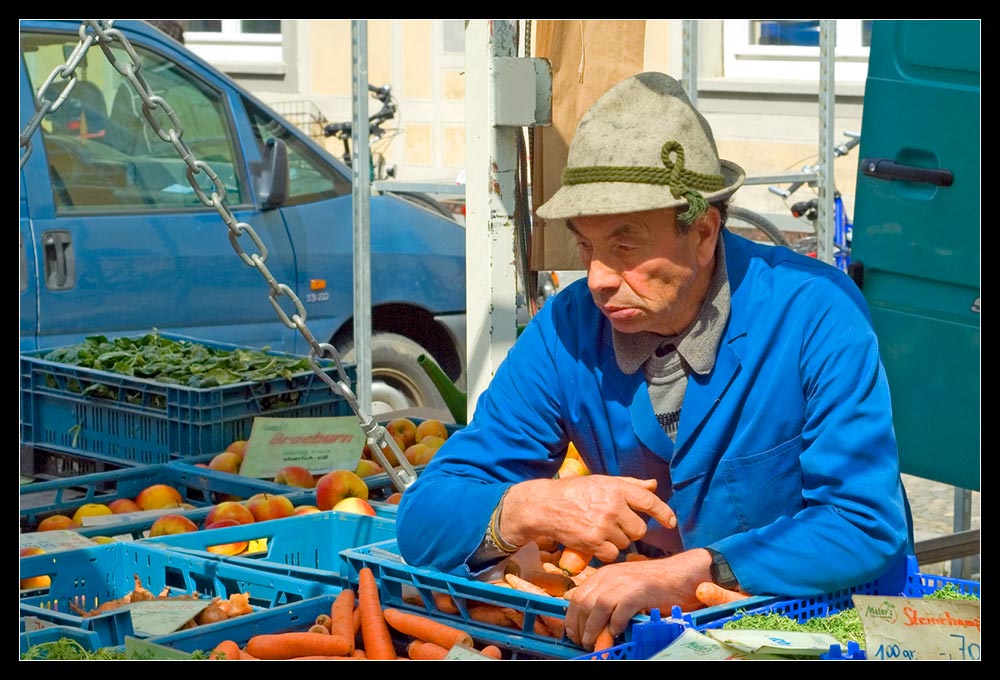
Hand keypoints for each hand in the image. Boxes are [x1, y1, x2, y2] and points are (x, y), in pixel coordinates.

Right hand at [500, 475, 675, 563]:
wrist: (546, 506)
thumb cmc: (575, 492)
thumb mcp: (602, 482)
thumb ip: (630, 485)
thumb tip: (653, 485)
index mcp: (617, 489)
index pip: (649, 501)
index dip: (663, 513)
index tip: (670, 522)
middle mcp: (613, 506)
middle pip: (640, 529)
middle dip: (631, 530)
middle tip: (616, 525)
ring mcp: (603, 525)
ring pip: (626, 542)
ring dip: (617, 540)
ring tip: (599, 530)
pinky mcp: (593, 542)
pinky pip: (613, 553)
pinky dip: (606, 551)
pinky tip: (594, 541)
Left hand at [563, 549, 710, 648]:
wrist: (680, 574)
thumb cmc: (653, 584)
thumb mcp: (623, 585)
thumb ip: (606, 595)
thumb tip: (588, 616)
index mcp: (604, 574)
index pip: (577, 596)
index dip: (572, 617)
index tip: (573, 633)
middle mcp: (611, 576)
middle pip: (583, 602)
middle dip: (579, 626)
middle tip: (583, 641)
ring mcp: (624, 582)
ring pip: (597, 607)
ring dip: (593, 628)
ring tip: (594, 642)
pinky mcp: (639, 592)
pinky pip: (619, 611)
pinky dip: (615, 624)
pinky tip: (617, 632)